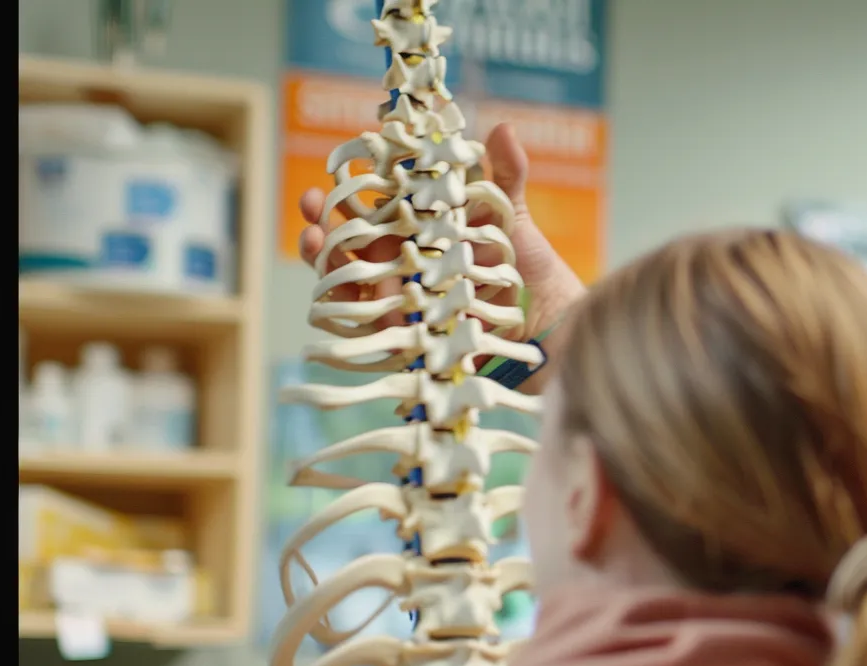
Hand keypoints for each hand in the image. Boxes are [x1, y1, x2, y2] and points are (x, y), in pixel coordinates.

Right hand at [297, 122, 587, 342]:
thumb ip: (505, 176)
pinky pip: (366, 326)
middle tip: (311, 204)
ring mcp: (406, 302)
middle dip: (325, 225)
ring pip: (351, 282)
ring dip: (325, 262)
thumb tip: (503, 126)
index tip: (332, 172)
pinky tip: (336, 290)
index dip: (352, 192)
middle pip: (354, 246)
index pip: (378, 211)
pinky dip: (347, 308)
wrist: (555, 324)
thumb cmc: (532, 270)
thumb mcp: (515, 218)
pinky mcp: (408, 337)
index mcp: (426, 235)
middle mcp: (409, 267)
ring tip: (311, 241)